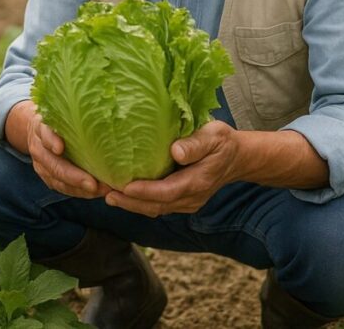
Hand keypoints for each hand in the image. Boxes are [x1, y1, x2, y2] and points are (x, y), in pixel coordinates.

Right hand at [26, 111, 110, 199]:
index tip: (60, 149)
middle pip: (52, 164)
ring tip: (100, 190)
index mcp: (41, 127)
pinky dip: (78, 192)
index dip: (51, 141)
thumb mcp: (61, 110)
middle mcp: (38, 147)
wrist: (36, 129)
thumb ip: (75, 114)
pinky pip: (61, 188)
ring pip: (57, 180)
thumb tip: (106, 110)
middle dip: (73, 176)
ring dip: (79, 188)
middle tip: (93, 184)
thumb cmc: (58, 118)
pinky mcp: (46, 176)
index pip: (44, 133)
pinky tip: (95, 192)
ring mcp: (40, 164)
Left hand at [104, 120, 239, 216]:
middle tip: (106, 194)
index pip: (168, 191)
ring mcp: (187, 202)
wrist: (237, 158)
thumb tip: (175, 151)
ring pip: (156, 208)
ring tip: (107, 195)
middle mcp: (192, 197)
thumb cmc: (223, 142)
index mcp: (198, 181)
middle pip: (157, 205)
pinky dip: (140, 202)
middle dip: (130, 202)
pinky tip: (123, 194)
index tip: (124, 187)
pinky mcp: (181, 201)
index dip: (146, 192)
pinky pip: (159, 205)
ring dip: (132, 204)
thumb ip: (195, 144)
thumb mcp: (214, 136)